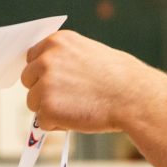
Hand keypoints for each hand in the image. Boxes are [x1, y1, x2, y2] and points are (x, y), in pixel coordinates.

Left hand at [23, 30, 166, 166]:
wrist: (137, 98)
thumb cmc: (124, 78)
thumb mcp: (93, 54)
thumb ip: (68, 59)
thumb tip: (51, 73)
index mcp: (58, 41)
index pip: (33, 57)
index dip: (45, 73)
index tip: (59, 82)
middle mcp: (46, 59)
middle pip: (29, 79)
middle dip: (45, 91)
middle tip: (72, 99)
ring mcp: (45, 83)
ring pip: (34, 102)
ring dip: (52, 109)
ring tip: (81, 108)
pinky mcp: (47, 107)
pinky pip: (43, 121)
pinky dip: (58, 125)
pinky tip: (80, 118)